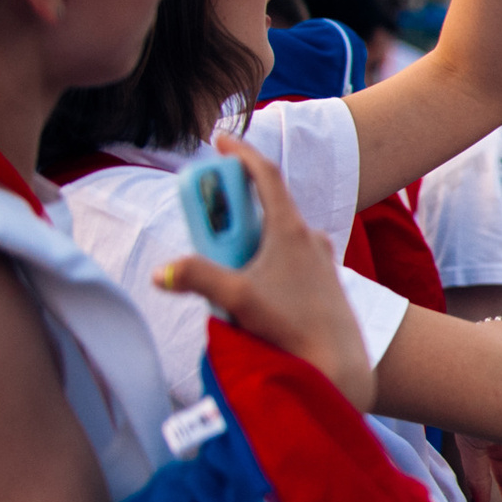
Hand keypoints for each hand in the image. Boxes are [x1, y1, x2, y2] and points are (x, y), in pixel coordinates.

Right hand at [158, 137, 374, 409]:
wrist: (339, 361)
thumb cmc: (292, 325)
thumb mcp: (237, 298)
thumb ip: (197, 278)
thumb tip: (162, 272)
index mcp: (290, 229)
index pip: (265, 175)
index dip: (240, 154)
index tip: (220, 139)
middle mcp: (309, 236)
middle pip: (264, 207)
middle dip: (232, 212)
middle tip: (208, 229)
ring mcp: (319, 258)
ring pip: (274, 237)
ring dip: (246, 244)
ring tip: (229, 280)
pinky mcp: (323, 279)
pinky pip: (286, 260)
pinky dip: (263, 264)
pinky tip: (254, 296)